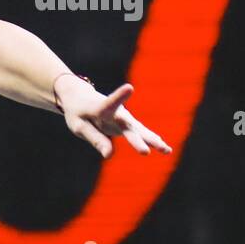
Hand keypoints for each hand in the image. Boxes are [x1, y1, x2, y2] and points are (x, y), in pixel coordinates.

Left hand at [57, 78, 172, 158]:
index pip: (109, 103)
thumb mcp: (78, 126)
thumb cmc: (78, 112)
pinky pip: (140, 133)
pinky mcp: (128, 124)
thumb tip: (109, 155)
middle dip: (136, 139)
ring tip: (166, 150)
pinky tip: (165, 148)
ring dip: (151, 140)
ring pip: (138, 130)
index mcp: (100, 108)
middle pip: (127, 126)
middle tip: (145, 151)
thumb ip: (94, 138)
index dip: (119, 96)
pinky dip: (151, 140)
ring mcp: (124, 118)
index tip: (130, 87)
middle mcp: (116, 112)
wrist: (82, 97)